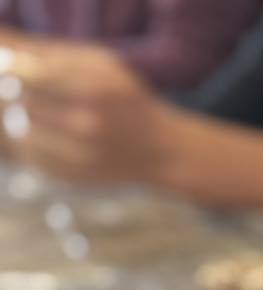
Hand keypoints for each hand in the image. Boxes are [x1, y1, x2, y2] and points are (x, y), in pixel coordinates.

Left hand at [2, 39, 173, 183]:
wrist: (159, 150)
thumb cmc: (124, 97)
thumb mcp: (98, 62)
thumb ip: (52, 53)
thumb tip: (6, 54)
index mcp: (91, 88)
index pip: (26, 74)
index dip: (11, 69)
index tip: (12, 69)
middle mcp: (84, 124)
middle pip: (19, 101)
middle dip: (16, 93)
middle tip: (25, 92)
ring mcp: (79, 155)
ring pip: (19, 130)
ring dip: (20, 118)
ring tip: (36, 113)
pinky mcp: (73, 176)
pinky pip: (30, 157)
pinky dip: (28, 143)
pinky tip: (44, 135)